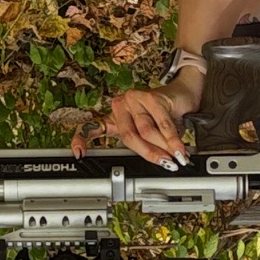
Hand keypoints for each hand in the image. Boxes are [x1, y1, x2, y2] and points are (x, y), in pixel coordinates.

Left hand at [71, 72, 202, 167]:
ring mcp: (133, 99)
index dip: (81, 140)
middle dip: (150, 153)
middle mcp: (119, 106)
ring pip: (147, 131)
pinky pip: (162, 124)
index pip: (89, 128)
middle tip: (164, 164)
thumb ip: (146, 146)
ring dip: (164, 147)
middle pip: (129, 137)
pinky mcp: (150, 96)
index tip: (79, 154)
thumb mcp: (148, 132)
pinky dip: (172, 138)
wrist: (180, 95)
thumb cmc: (161, 115)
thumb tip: (156, 164)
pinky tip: (178, 148)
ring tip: (176, 157)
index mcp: (112, 117)